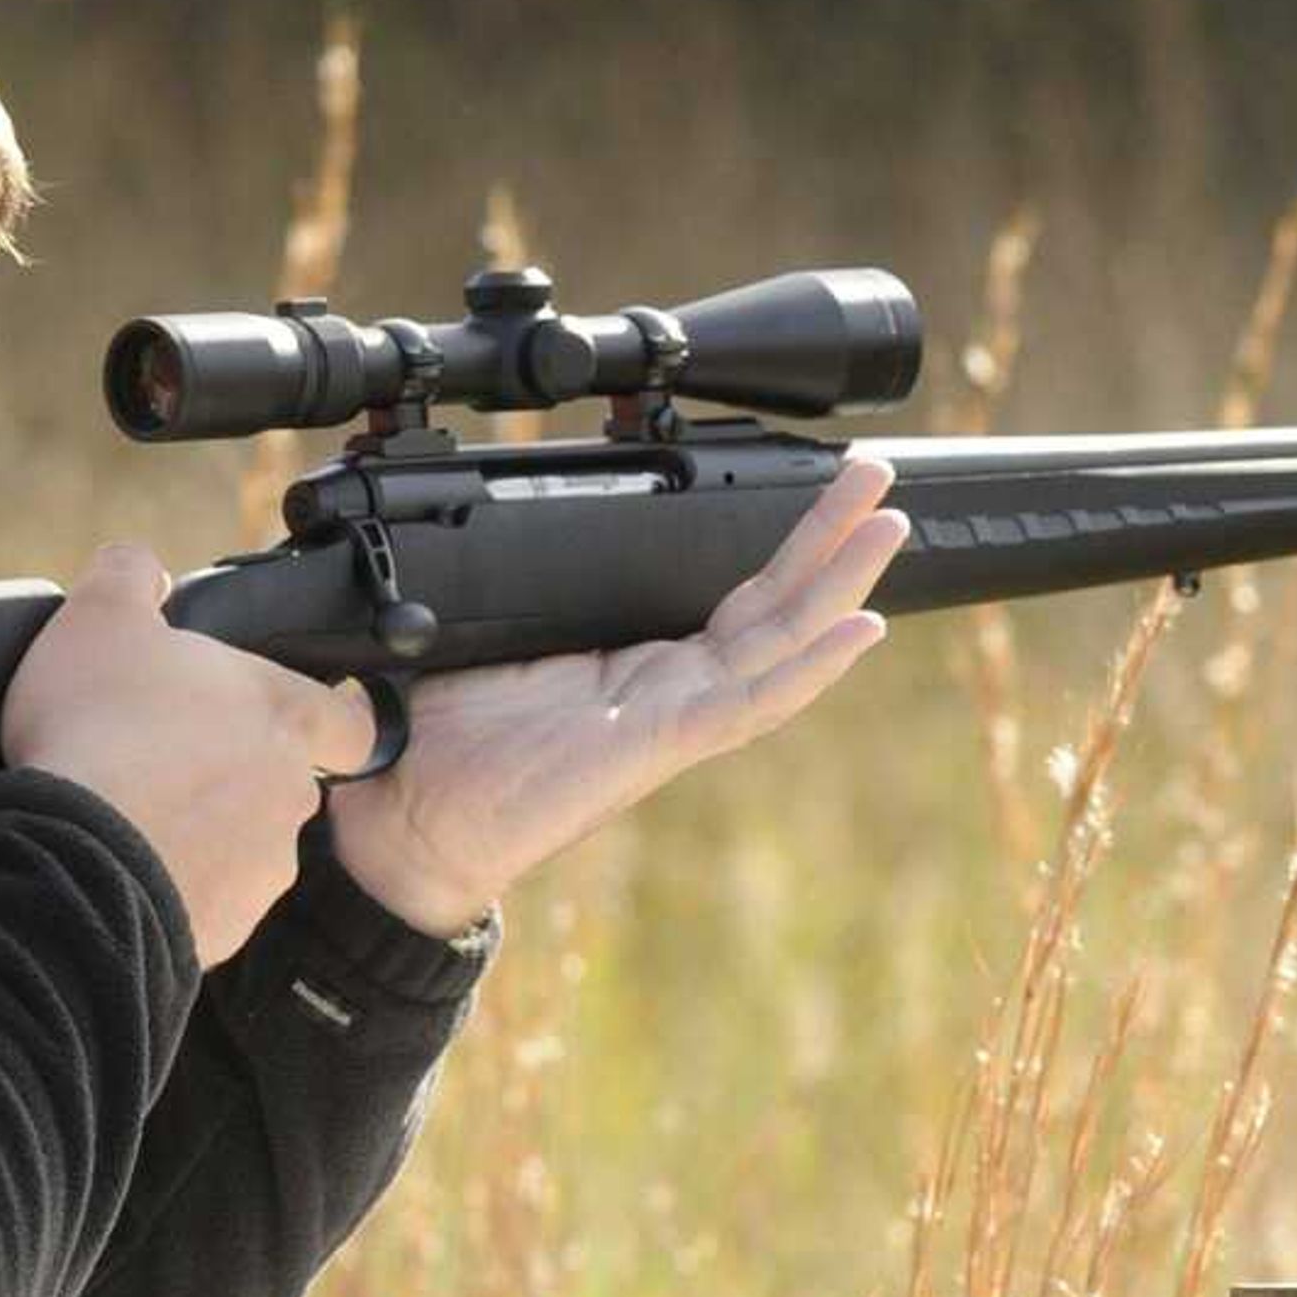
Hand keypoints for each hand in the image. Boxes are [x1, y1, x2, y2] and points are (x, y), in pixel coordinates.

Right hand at [2, 541, 379, 965]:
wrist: (74, 858)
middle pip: (284, 782)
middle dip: (233, 777)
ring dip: (202, 836)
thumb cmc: (95, 730)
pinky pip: (209, 902)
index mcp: (282, 714)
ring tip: (133, 821)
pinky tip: (123, 870)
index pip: (348, 720)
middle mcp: (291, 793)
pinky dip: (175, 888)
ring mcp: (264, 868)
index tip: (287, 723)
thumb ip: (130, 574)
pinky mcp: (228, 927)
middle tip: (165, 765)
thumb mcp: (98, 616)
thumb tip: (143, 568)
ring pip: (246, 847)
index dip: (325, 719)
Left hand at [322, 451, 910, 934]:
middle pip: (777, 606)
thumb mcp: (485, 638)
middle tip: (881, 474)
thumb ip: (513, 593)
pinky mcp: (659, 745)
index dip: (786, 545)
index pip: (735, 597)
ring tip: (893, 526)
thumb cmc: (438, 745)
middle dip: (832, 539)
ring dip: (841, 585)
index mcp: (637, 665)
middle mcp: (668, 690)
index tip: (825, 487)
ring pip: (782, 644)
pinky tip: (860, 628)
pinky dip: (811, 667)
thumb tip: (494, 526)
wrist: (403, 822)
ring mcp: (671, 718)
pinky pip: (750, 704)